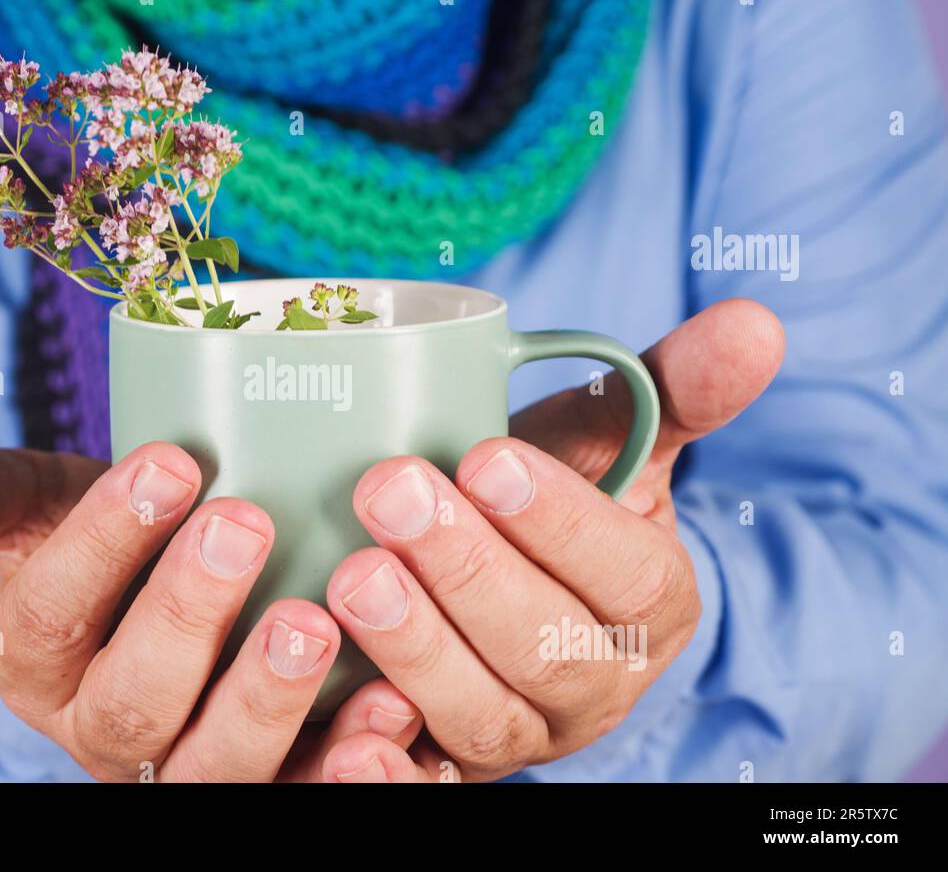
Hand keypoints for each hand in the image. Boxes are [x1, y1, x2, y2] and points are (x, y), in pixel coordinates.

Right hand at [0, 426, 422, 780]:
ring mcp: (192, 768)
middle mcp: (108, 734)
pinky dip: (348, 764)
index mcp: (43, 664)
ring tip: (313, 620)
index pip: (53, 609)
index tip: (170, 462)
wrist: (193, 602)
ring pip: (215, 768)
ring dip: (265, 701)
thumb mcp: (53, 510)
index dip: (104, 539)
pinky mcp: (275, 783)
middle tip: (244, 523)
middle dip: (185, 616)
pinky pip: (304, 794)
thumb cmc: (125, 551)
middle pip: (132, 700)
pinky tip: (392, 705)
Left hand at [317, 299, 784, 781]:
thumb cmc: (550, 492)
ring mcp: (523, 731)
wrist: (498, 567)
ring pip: (484, 714)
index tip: (488, 459)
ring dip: (417, 649)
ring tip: (353, 576)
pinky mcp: (450, 761)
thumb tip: (755, 322)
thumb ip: (671, 387)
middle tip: (392, 492)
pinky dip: (386, 762)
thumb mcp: (609, 439)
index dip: (560, 523)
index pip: (626, 577)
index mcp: (651, 607)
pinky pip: (424, 777)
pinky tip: (343, 723)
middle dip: (467, 572)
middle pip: (546, 648)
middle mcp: (596, 685)